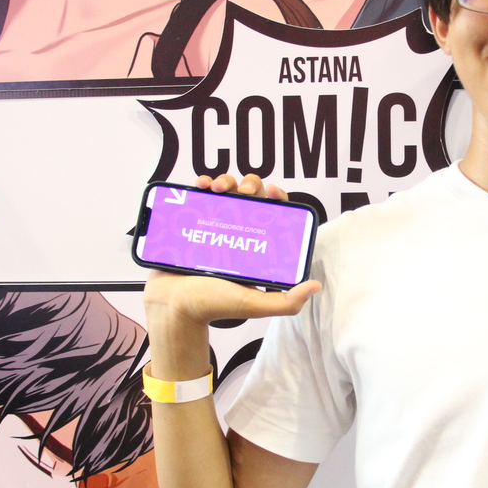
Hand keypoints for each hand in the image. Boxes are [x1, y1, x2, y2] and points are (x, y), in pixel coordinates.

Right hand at [142, 174, 320, 379]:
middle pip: (250, 197)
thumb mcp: (254, 304)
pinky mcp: (190, 223)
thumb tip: (315, 285)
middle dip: (250, 185)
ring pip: (225, 193)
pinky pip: (198, 197)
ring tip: (217, 187)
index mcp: (254, 248)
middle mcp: (235, 235)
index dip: (276, 199)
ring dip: (225, 181)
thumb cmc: (212, 306)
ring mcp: (212, 227)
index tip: (272, 192)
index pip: (272, 216)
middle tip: (244, 191)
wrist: (173, 307)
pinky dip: (200, 185)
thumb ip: (286, 301)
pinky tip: (200, 185)